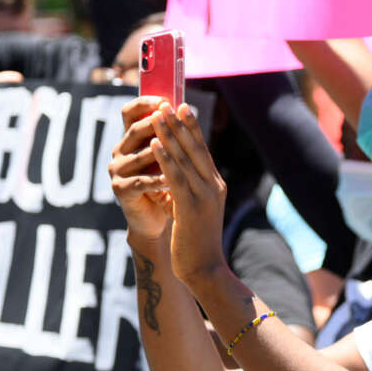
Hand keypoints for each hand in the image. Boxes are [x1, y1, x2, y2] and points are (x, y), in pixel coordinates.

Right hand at [109, 97, 172, 240]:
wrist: (157, 218)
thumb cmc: (165, 183)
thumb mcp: (168, 157)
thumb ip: (172, 136)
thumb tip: (185, 107)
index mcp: (131, 139)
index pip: (130, 112)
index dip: (145, 103)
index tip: (165, 100)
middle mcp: (120, 151)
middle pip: (136, 130)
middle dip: (157, 124)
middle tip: (173, 119)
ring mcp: (117, 170)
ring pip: (141, 156)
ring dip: (162, 153)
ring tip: (180, 150)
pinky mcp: (120, 189)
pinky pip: (141, 181)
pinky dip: (157, 179)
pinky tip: (172, 179)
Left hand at [150, 102, 227, 285]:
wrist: (205, 269)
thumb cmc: (198, 243)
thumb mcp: (198, 211)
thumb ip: (192, 192)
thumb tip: (180, 178)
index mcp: (216, 186)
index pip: (203, 151)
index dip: (192, 128)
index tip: (183, 108)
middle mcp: (213, 186)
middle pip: (196, 148)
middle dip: (181, 124)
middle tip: (171, 101)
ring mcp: (204, 195)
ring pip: (185, 157)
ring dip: (170, 133)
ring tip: (158, 114)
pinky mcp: (190, 206)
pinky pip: (175, 176)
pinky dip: (165, 157)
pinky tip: (156, 142)